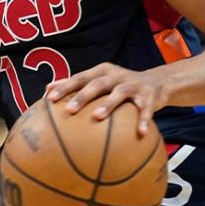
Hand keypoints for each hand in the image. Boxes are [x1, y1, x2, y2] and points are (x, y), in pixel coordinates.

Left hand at [45, 63, 165, 135]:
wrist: (157, 82)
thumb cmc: (120, 85)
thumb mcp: (100, 81)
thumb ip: (76, 84)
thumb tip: (47, 89)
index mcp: (102, 72)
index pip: (80, 78)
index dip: (65, 87)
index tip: (49, 98)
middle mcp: (117, 75)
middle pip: (97, 83)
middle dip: (82, 95)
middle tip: (69, 109)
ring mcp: (134, 84)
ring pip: (119, 93)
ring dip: (108, 104)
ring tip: (97, 117)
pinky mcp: (150, 96)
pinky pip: (146, 109)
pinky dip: (143, 120)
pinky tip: (139, 133)